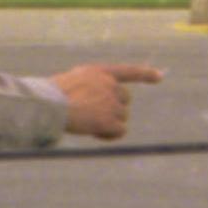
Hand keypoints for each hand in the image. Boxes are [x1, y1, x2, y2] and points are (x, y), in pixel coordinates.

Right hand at [51, 62, 165, 141]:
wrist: (47, 105)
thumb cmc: (48, 96)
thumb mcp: (71, 82)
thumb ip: (89, 88)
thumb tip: (96, 107)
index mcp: (98, 72)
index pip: (127, 71)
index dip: (145, 74)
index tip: (160, 77)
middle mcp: (109, 84)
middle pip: (125, 100)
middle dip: (114, 109)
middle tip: (93, 116)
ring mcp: (111, 102)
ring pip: (122, 117)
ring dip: (109, 124)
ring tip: (88, 124)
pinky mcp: (110, 119)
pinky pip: (120, 131)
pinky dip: (110, 136)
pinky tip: (95, 134)